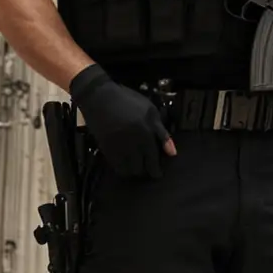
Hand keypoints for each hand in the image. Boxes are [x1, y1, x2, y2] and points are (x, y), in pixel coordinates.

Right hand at [70, 64, 175, 179]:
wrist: (100, 97)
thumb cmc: (129, 101)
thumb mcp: (150, 111)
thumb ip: (162, 133)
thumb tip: (172, 153)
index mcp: (146, 133)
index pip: (153, 159)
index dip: (156, 170)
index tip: (158, 175)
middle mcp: (133, 143)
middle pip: (140, 167)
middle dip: (145, 171)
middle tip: (146, 168)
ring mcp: (118, 146)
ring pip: (128, 169)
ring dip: (133, 171)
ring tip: (135, 167)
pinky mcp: (106, 148)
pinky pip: (116, 166)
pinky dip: (121, 168)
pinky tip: (124, 163)